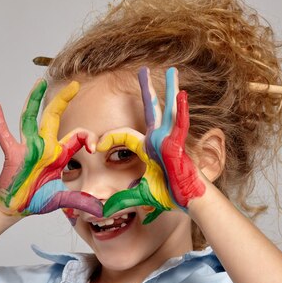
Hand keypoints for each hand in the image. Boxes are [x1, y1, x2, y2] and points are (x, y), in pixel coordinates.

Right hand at [0, 79, 102, 218]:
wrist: (16, 207)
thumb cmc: (36, 199)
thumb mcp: (62, 199)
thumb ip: (80, 201)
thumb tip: (101, 211)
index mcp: (58, 154)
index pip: (77, 136)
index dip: (87, 138)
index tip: (94, 147)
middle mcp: (44, 146)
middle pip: (54, 117)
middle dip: (63, 100)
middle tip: (75, 84)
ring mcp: (27, 148)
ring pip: (30, 119)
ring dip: (33, 100)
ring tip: (38, 82)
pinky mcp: (12, 154)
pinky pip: (4, 135)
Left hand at [100, 67, 205, 222]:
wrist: (187, 200)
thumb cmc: (168, 195)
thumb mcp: (138, 196)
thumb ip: (120, 200)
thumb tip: (102, 212)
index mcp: (148, 148)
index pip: (123, 136)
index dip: (109, 139)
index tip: (95, 146)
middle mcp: (158, 139)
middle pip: (150, 110)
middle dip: (146, 89)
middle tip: (143, 70)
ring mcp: (170, 140)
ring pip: (168, 111)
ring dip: (169, 91)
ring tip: (173, 71)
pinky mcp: (180, 145)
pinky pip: (180, 124)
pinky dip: (182, 110)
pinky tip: (182, 95)